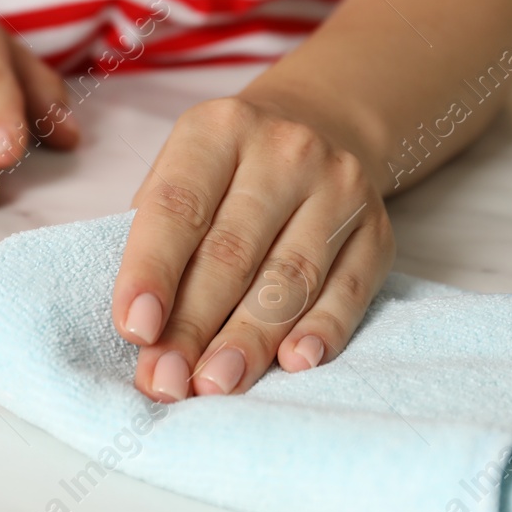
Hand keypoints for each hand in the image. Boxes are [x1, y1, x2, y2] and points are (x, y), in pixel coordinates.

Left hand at [110, 90, 393, 400]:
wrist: (318, 127)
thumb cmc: (226, 172)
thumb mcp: (181, 172)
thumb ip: (155, 237)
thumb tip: (142, 330)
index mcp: (219, 129)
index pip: (179, 206)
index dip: (153, 271)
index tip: (135, 330)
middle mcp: (285, 151)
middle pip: (233, 252)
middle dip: (193, 325)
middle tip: (165, 381)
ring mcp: (339, 188)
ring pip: (289, 278)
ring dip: (249, 340)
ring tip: (214, 384)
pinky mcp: (377, 231)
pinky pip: (349, 290)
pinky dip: (322, 330)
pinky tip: (293, 363)